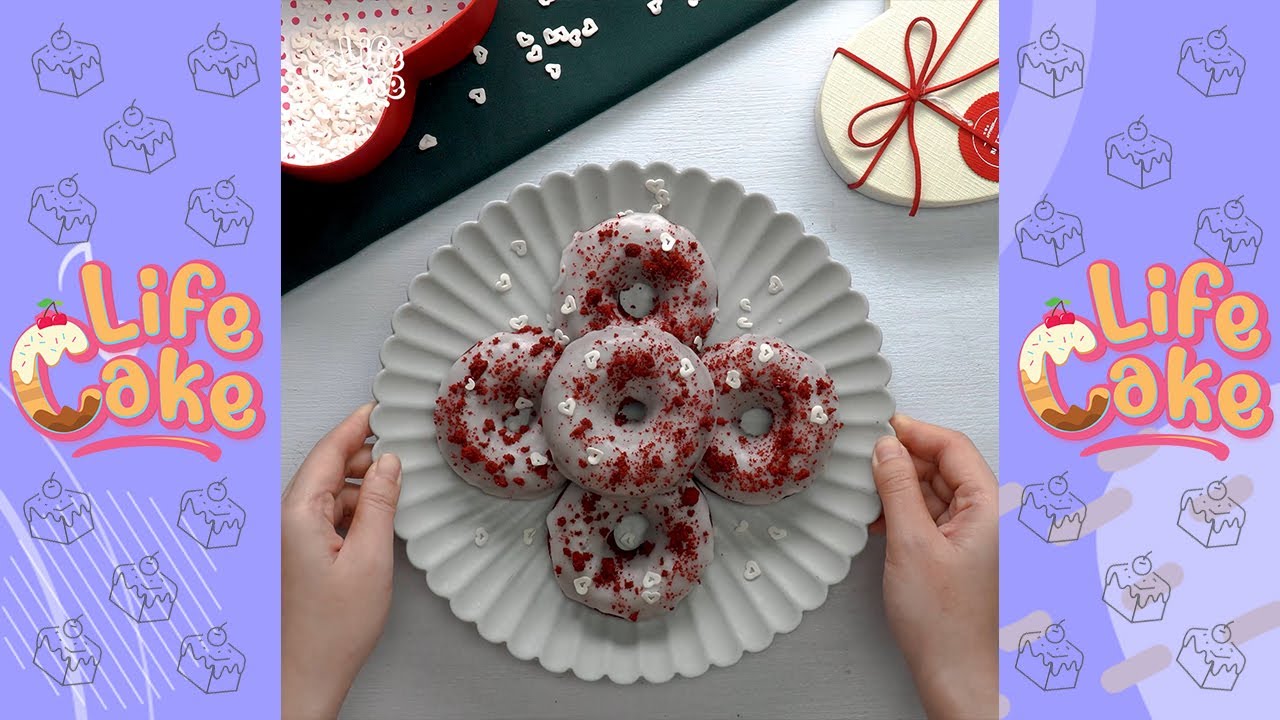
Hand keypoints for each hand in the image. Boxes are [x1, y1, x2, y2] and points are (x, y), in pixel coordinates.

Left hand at [282, 404, 401, 719]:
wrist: (303, 676)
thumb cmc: (331, 631)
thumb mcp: (371, 559)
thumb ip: (381, 504)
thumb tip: (389, 463)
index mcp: (297, 514)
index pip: (328, 452)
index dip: (355, 426)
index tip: (375, 408)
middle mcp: (285, 520)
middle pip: (328, 470)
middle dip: (364, 460)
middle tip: (399, 457)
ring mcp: (288, 537)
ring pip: (329, 495)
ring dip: (361, 492)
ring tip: (393, 502)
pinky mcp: (296, 554)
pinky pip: (326, 517)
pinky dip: (353, 514)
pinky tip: (374, 529)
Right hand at [870, 415, 996, 719]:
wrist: (960, 675)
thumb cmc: (945, 624)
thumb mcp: (910, 543)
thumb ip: (897, 488)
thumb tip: (885, 449)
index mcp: (994, 508)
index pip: (954, 447)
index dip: (915, 432)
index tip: (882, 427)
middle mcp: (995, 518)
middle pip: (948, 467)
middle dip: (905, 461)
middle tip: (866, 458)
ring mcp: (983, 537)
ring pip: (940, 492)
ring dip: (904, 488)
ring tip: (869, 492)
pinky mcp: (967, 555)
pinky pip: (938, 517)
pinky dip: (909, 513)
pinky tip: (882, 520)